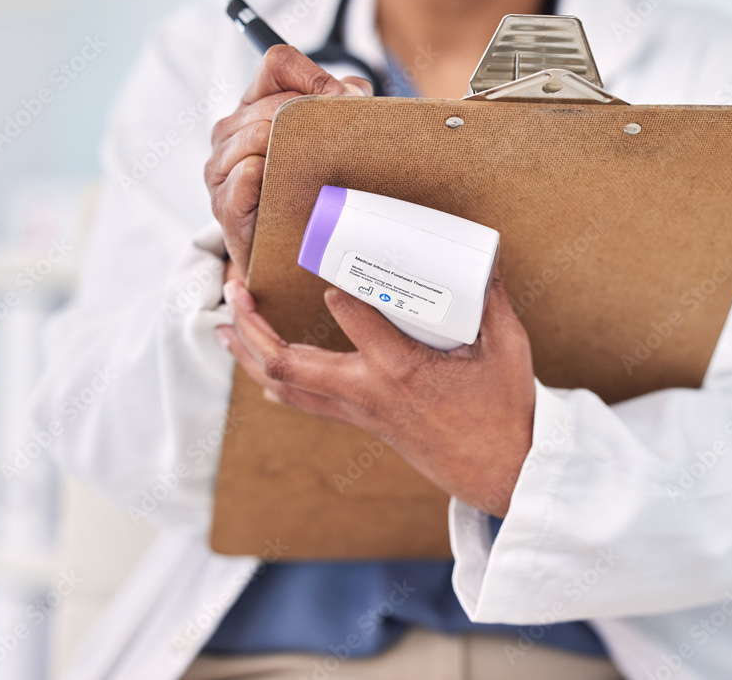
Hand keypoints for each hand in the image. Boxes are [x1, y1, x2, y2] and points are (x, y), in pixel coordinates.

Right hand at [205, 45, 371, 270]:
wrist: (286, 256)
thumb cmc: (306, 195)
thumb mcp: (327, 145)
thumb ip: (341, 107)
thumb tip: (353, 93)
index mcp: (255, 106)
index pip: (278, 63)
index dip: (314, 76)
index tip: (343, 100)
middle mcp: (230, 132)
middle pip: (273, 102)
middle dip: (312, 120)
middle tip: (340, 145)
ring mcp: (221, 168)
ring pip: (258, 134)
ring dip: (292, 151)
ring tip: (312, 172)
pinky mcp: (224, 204)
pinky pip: (246, 173)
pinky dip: (269, 178)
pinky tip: (284, 189)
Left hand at [214, 273, 536, 516]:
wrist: (503, 473)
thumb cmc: (506, 409)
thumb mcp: (508, 347)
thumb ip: (491, 299)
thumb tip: (484, 258)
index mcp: (402, 368)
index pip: (352, 316)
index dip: (333, 287)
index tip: (322, 262)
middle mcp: (368, 391)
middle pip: (286, 363)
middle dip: (251, 326)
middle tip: (235, 288)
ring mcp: (360, 411)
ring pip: (285, 387)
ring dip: (248, 356)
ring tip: (223, 326)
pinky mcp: (362, 423)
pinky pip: (304, 404)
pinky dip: (275, 384)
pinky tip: (259, 372)